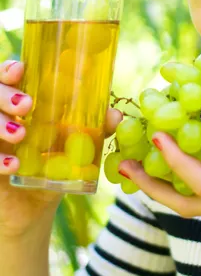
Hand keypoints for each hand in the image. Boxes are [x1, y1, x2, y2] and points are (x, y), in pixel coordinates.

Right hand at [0, 60, 121, 238]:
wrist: (32, 207)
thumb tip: (114, 115)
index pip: (8, 75)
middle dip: (5, 94)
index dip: (9, 68)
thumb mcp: (74, 145)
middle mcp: (1, 114)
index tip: (20, 69)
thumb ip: (94, 130)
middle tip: (27, 105)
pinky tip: (12, 167)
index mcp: (21, 101)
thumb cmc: (52, 164)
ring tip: (20, 134)